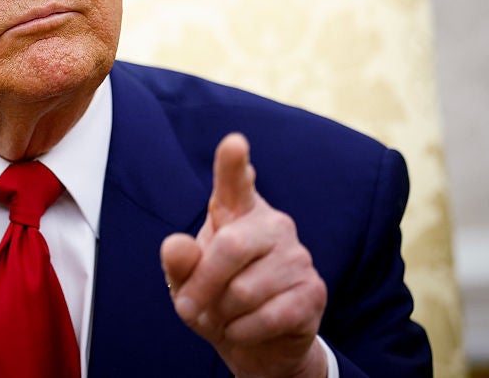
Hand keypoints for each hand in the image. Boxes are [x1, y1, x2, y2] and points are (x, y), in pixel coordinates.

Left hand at [160, 133, 328, 377]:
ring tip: (224, 316)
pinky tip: (243, 329)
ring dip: (222, 315)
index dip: (233, 164)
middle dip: (201, 285)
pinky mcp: (314, 290)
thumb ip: (178, 262)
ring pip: (244, 290)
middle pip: (229, 247)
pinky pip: (267, 316)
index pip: (235, 182)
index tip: (234, 143)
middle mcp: (272, 224)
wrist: (255, 344)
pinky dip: (243, 332)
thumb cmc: (215, 298)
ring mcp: (297, 255)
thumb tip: (174, 245)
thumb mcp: (185, 282)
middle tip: (186, 308)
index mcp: (237, 211)